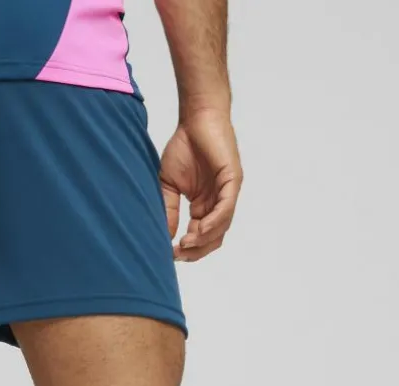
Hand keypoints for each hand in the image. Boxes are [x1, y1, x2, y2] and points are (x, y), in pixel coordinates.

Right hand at [159, 111, 242, 260]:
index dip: (187, 249)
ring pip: (221, 227)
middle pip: (213, 238)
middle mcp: (218, 203)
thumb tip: (166, 237)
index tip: (169, 254)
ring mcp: (227, 193)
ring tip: (186, 244)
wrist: (196, 119)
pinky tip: (199, 230)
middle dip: (196, 250)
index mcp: (204, 206)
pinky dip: (214, 222)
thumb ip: (168, 210)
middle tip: (179, 254)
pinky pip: (226, 208)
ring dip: (204, 240)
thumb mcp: (168, 185)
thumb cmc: (183, 147)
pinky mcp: (233, 181)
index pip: (199, 236)